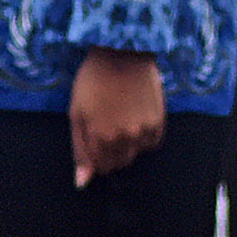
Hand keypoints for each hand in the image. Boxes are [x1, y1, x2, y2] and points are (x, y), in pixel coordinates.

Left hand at [69, 49, 163, 183]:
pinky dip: (143, 136)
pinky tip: (136, 115)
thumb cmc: (93, 81)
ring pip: (135, 153)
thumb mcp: (77, 114)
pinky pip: (151, 143)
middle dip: (110, 151)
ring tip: (121, 116)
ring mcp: (145, 131)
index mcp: (101, 138)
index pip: (101, 167)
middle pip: (119, 163)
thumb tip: (82, 183)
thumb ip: (80, 150)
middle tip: (107, 124)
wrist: (122, 53)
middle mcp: (125, 139)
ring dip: (127, 143)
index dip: (96, 154)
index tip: (95, 136)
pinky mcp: (159, 122)